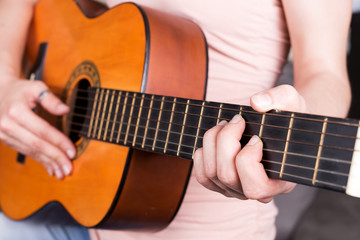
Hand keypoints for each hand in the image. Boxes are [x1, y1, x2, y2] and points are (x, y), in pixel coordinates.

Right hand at [0, 76, 74, 178]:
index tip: (73, 152)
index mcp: (16, 111)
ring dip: (49, 163)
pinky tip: (51, 168)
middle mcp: (8, 125)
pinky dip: (40, 161)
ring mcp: (4, 134)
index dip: (59, 142)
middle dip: (55, 158)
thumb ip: (50, 99)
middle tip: (69, 169)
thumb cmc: (21, 90)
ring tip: (63, 172)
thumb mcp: (36, 87)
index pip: (43, 130)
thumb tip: (65, 110)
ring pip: (31, 152)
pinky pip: (26, 152)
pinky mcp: (6, 140)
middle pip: (37, 145)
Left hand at [193, 85, 306, 202]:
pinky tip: (214, 140)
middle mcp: (257, 192)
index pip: (255, 186)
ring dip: (212, 143)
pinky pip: (202, 177)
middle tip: (235, 120)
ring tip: (224, 125)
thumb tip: (256, 102)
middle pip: (227, 176)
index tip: (256, 137)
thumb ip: (279, 98)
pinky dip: (202, 156)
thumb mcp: (290, 101)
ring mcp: (238, 190)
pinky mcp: (222, 185)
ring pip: (211, 174)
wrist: (280, 127)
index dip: (248, 159)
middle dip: (225, 141)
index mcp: (280, 182)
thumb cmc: (287, 117)